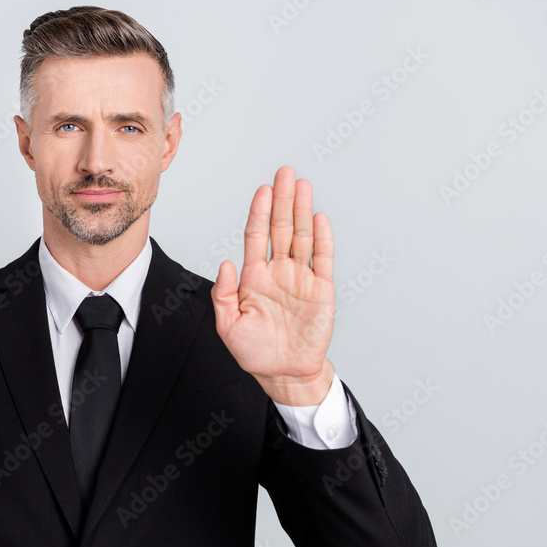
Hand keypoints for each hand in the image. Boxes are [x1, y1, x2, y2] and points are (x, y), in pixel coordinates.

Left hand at [211, 166, 335, 405]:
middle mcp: (278, 272)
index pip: (256, 236)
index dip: (259, 212)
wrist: (284, 373)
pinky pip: (322, 259)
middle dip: (282, 200)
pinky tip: (319, 218)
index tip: (262, 190)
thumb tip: (226, 263)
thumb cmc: (254, 352)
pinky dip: (322, 239)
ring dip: (302, 211)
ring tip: (302, 186)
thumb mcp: (228, 326)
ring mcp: (300, 278)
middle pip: (280, 228)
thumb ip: (224, 295)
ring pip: (301, 237)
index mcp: (253, 277)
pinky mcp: (321, 290)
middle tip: (285, 173)